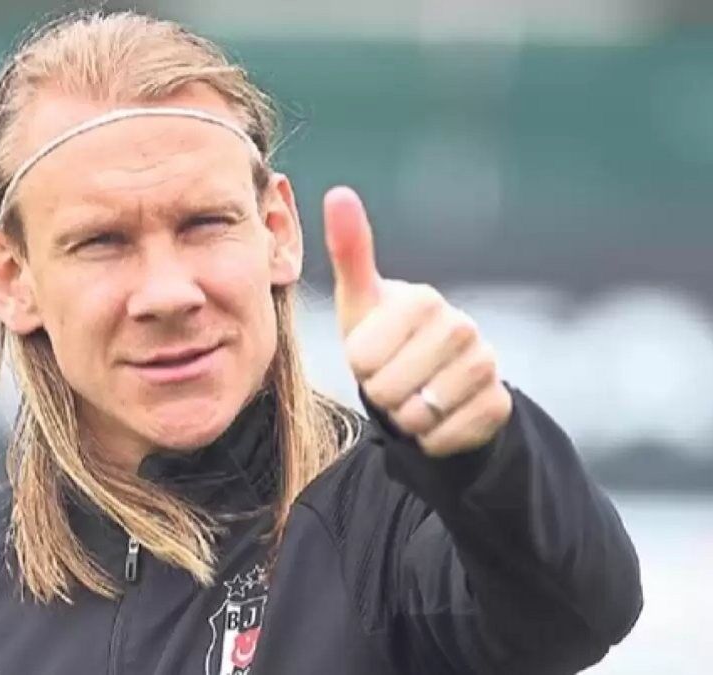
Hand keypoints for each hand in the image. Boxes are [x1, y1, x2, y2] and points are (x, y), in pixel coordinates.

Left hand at [323, 186, 511, 456]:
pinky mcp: (498, 404)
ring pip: (417, 415)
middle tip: (392, 378)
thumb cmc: (386, 338)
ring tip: (412, 396)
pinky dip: (430, 439)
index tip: (372, 354)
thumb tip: (338, 192)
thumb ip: (350, 250)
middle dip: (379, 393)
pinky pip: (445, 437)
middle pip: (387, 388)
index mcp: (422, 299)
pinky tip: (436, 417)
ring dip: (403, 417)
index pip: (360, 357)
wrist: (432, 383)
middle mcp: (462, 326)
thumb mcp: (360, 300)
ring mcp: (486, 364)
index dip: (357, 366)